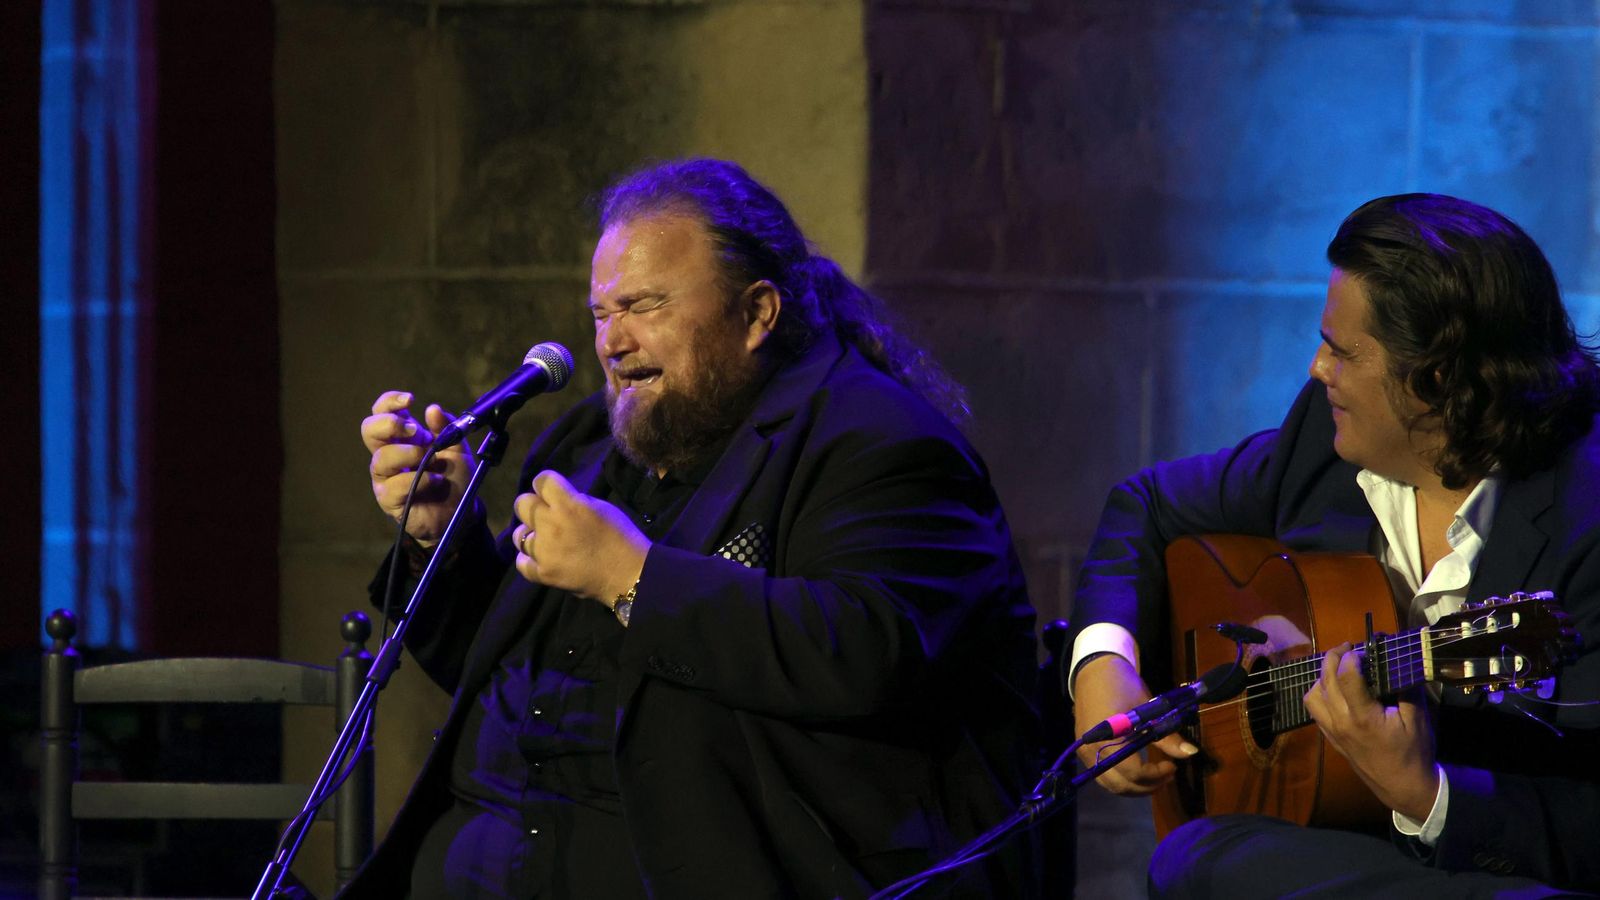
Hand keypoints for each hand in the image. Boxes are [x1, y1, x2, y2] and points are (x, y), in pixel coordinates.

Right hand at [360, 391, 479, 543]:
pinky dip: (420, 480)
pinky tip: (436, 481)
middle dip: (391, 425)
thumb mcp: (457, 449)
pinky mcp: (389, 499)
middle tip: (416, 433)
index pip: (381, 413)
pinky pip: (395, 485)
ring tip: (433, 462)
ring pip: (381, 458)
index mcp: (402, 438)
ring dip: (410, 455)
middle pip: (369, 430)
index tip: (410, 399)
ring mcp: (386, 477)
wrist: (461, 511)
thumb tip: (432, 409)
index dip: (389, 402)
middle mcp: (388, 454)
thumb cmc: (454, 478)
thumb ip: (447, 428)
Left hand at [511, 470, 649, 603]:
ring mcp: (544, 551)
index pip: (541, 480)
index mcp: (569, 505)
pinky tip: (540, 557)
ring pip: (518, 534)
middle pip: (522, 504)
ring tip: (545, 539)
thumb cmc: (620, 536)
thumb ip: (574, 501)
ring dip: (530, 533)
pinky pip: (521, 561)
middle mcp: (551, 525)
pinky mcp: (542, 573)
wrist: (628, 574)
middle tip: (545, 514)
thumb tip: (556, 499)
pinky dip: (529, 558)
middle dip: (533, 505)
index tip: (551, 491)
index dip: (546, 484)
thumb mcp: (600, 507)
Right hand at [1073, 653, 1198, 794]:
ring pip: (1111, 785)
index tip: (1173, 767)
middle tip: (1168, 776)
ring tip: (1156, 777)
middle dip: (1148, 786)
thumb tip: (1191, 753)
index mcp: (1109, 737)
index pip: (1134, 772)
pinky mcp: (1085, 752)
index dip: (1156, 775)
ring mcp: (1086, 753)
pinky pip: (1104, 776)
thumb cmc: (1123, 685)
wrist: (1095, 669)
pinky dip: (1123, 781)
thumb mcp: (1149, 708)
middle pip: (1122, 785)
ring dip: (1135, 788)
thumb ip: (1167, 735)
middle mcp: (1092, 750)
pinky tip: (1139, 773)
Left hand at [1303, 642, 1438, 820]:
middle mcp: (1341, 722)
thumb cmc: (1414, 753)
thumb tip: (1400, 662)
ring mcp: (1332, 731)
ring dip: (1321, 677)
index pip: (1345, 676)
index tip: (1362, 648)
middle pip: (1325, 680)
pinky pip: (1314, 711)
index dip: (1350, 656)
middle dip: (1332, 658)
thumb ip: (1407, 689)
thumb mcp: (1418, 719)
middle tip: (1347, 648)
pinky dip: (1319, 694)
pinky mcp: (1330, 738)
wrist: (1403, 787)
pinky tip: (1334, 689)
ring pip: (1312, 696)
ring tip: (1338, 668)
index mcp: (1362, 717)